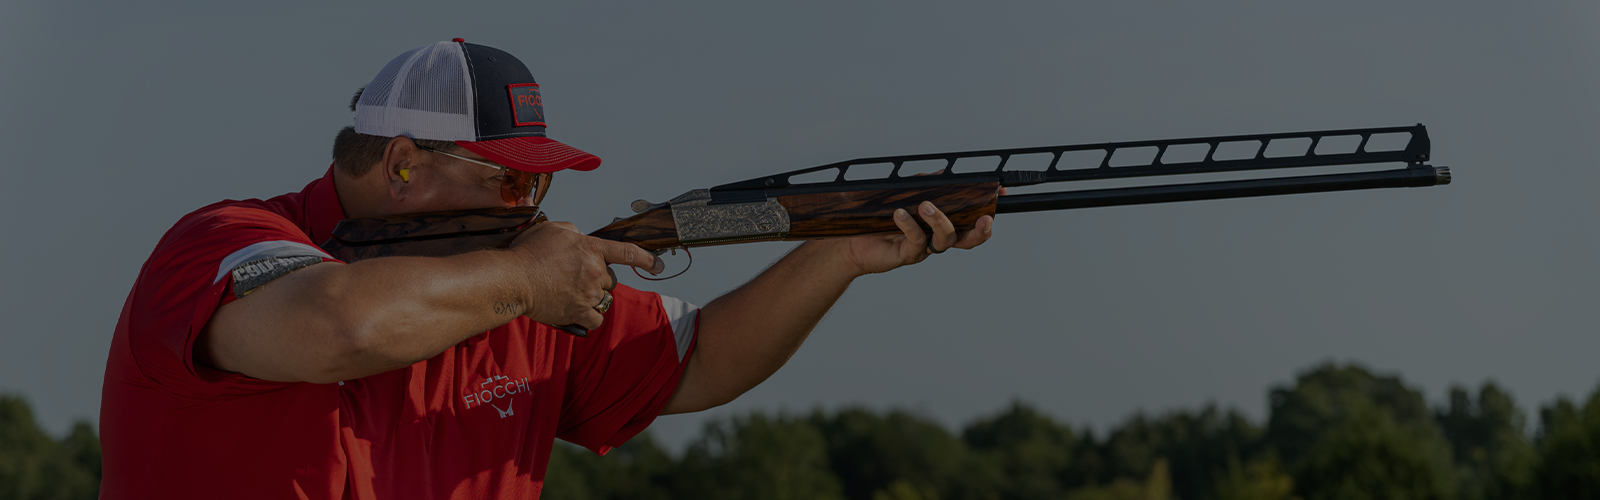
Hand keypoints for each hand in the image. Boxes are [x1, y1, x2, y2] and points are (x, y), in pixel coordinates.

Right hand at [506, 221, 664, 328]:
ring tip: (571, 294)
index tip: (659, 266)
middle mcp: (595, 271)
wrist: (513, 279)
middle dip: (598, 280)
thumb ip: (573, 232)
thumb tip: (580, 237)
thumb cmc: (527, 252)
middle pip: (611, 280)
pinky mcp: (579, 312)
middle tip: (575, 278)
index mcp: (592, 248)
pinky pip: (596, 319)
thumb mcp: (552, 229)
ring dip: (593, 298)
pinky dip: (590, 317)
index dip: (647, 259)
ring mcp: (589, 294)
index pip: (628, 252)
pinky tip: (576, 311)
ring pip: (604, 299)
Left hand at [841, 188, 1004, 275]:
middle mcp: (936, 238)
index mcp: (941, 223)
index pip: (971, 218)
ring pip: (945, 238)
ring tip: (925, 205)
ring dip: (940, 220)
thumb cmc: (879, 217)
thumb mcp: (907, 193)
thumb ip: (928, 185)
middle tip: (983, 218)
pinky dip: (910, 225)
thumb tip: (946, 172)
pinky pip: (916, 241)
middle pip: (969, 239)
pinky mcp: (907, 255)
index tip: (1001, 192)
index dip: (988, 207)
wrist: (851, 239)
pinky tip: (901, 214)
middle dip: (981, 230)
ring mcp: (924, 248)